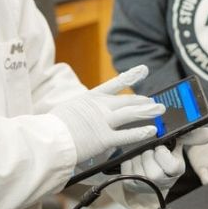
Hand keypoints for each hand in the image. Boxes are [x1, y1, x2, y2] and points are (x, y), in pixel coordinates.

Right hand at [50, 65, 164, 162]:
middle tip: (154, 101)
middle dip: (142, 101)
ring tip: (160, 110)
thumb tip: (83, 119)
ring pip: (130, 114)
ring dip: (147, 111)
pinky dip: (141, 133)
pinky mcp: (104, 138)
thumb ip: (80, 113)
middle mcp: (99, 107)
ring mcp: (103, 122)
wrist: (48, 138)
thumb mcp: (66, 112)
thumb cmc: (51, 128)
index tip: (143, 70)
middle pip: (126, 101)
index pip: (114, 84)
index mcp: (89, 99)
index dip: (130, 77)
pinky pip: (127, 136)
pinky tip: (152, 130)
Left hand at [121, 128, 207, 192]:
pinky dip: (129, 159)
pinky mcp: (131, 183)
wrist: (150, 179)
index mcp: (175, 170)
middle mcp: (161, 180)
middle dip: (147, 152)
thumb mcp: (178, 146)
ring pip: (138, 164)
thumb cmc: (164, 159)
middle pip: (152, 164)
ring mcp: (145, 183)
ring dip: (137, 155)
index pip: (171, 165)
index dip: (162, 154)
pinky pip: (126, 167)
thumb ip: (192, 137)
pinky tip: (134, 158)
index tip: (160, 147)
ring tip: (141, 152)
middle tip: (148, 149)